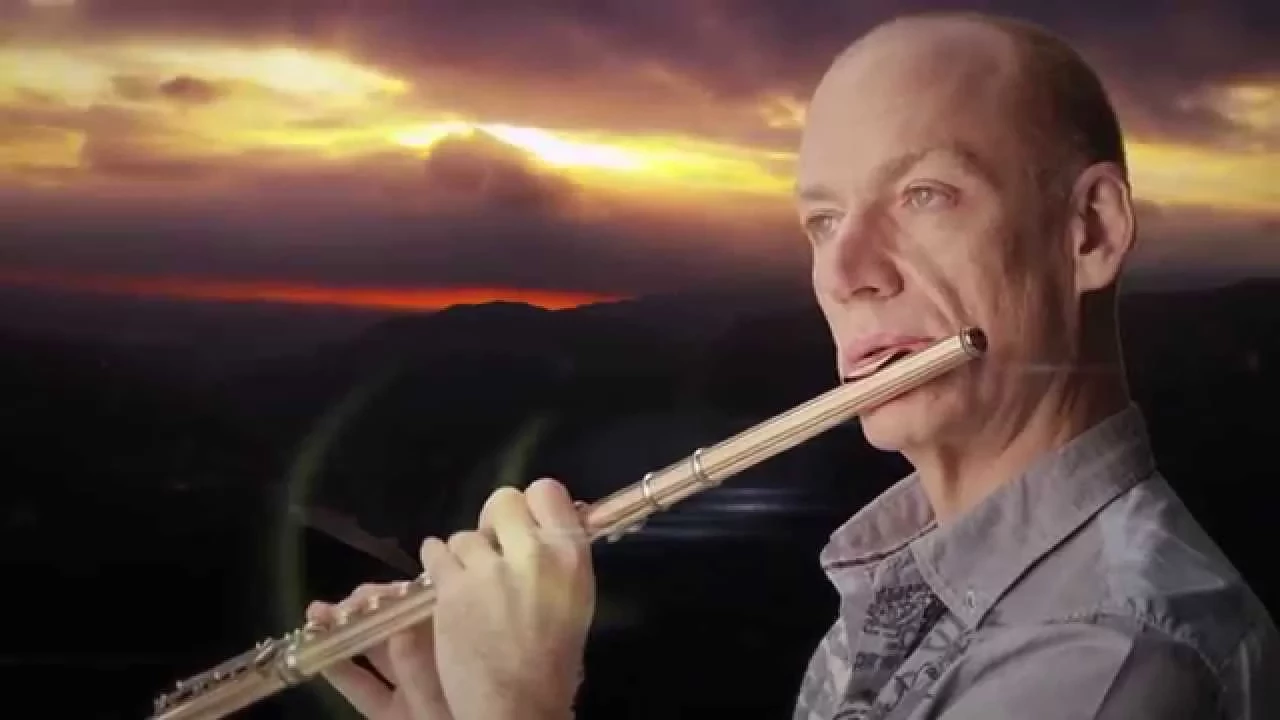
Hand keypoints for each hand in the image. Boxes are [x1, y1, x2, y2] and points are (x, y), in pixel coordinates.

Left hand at [308, 478, 595, 719]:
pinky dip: (437, 565)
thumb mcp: (573, 602)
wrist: (517, 707)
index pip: (546, 491)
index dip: (530, 506)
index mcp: (571, 557)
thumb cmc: (551, 664)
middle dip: (493, 523)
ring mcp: (490, 570)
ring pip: (466, 534)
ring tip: (469, 585)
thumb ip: (557, 560)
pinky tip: (445, 585)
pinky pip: (436, 552)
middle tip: (491, 552)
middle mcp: (533, 554)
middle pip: (503, 501)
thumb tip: (537, 530)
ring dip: (464, 555)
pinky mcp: (452, 588)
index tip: (522, 526)